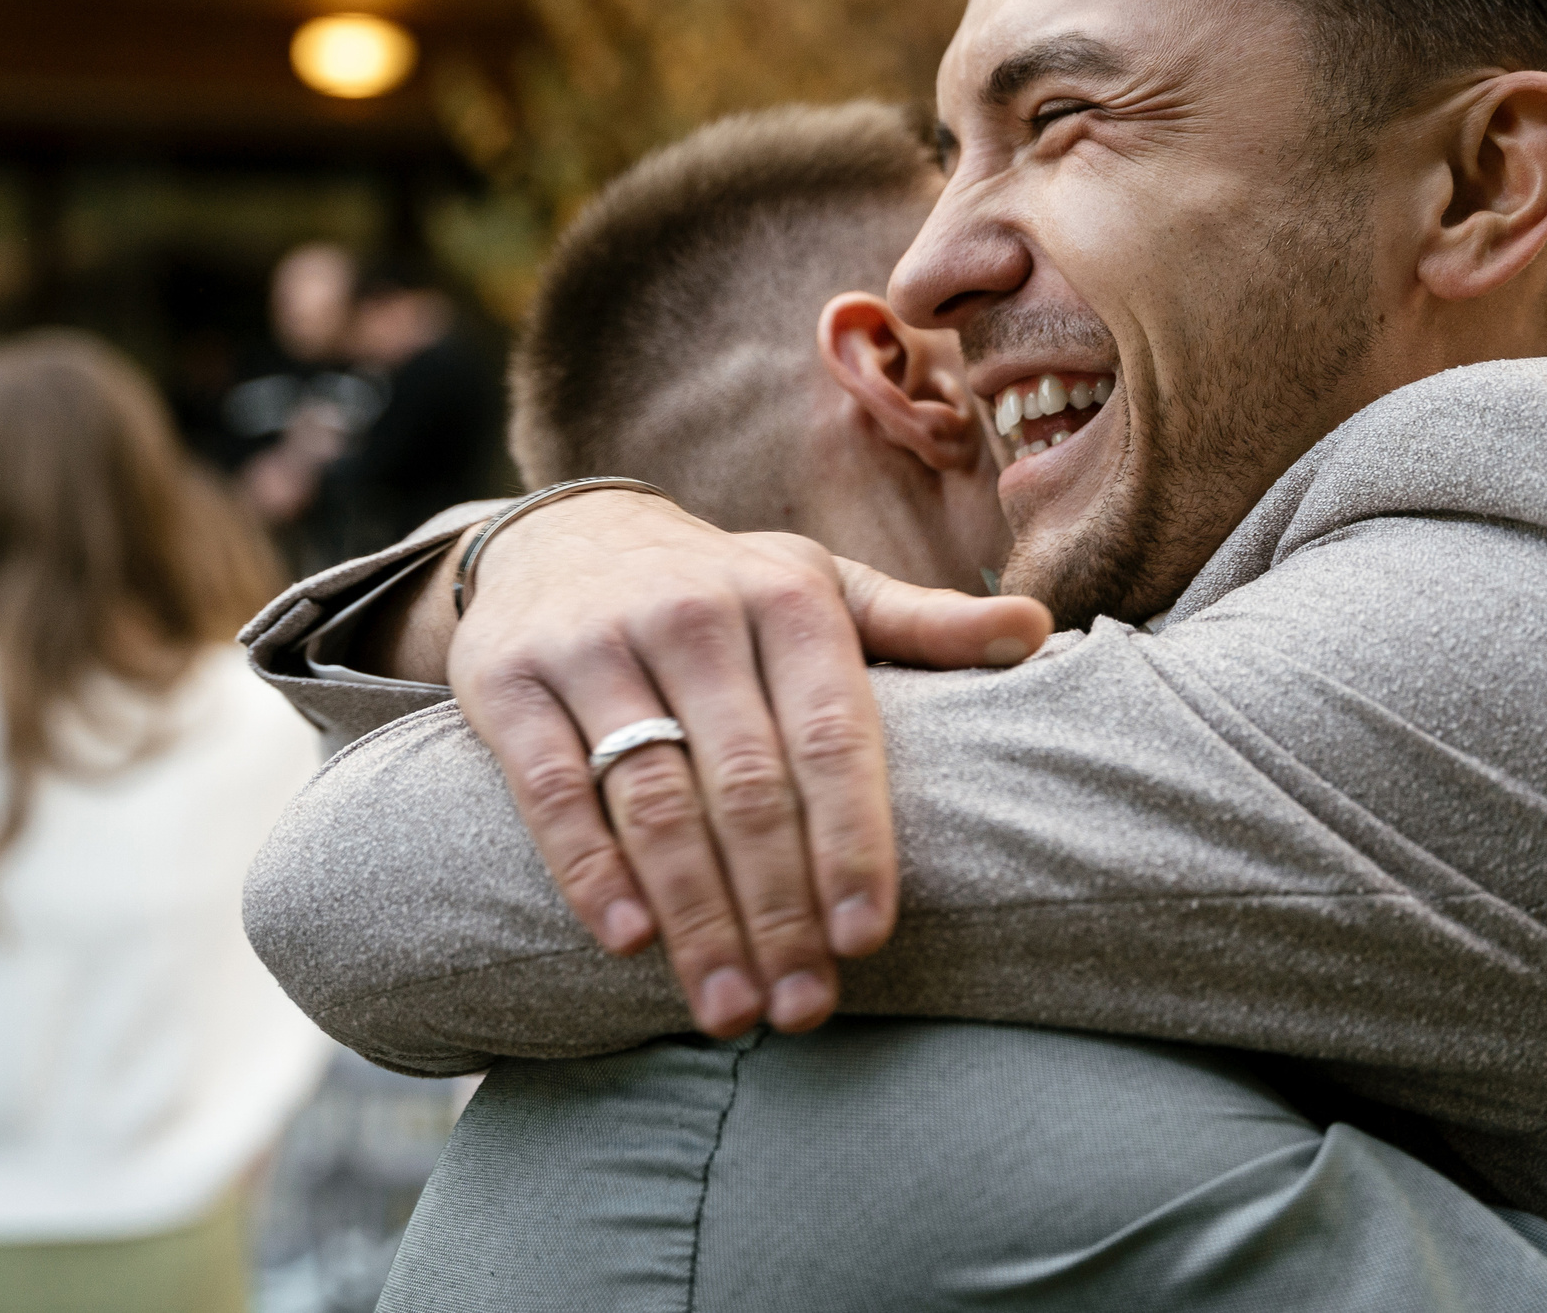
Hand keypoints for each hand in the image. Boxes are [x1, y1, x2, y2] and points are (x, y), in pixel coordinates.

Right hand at [448, 490, 1051, 1038]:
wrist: (563, 537)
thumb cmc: (724, 589)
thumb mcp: (822, 588)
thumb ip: (923, 625)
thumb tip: (1037, 630)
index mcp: (787, 597)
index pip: (829, 737)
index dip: (852, 842)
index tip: (868, 940)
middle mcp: (692, 613)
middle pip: (745, 786)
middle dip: (778, 909)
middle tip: (802, 1008)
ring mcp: (596, 646)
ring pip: (654, 799)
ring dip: (696, 916)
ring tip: (730, 1008)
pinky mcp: (508, 681)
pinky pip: (553, 790)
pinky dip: (591, 870)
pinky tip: (630, 942)